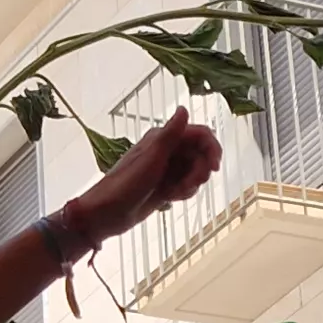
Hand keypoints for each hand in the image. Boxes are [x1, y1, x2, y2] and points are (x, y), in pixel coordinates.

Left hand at [70, 109, 220, 237]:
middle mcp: (167, 150)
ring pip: (196, 171)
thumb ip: (171, 133)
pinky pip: (187, 185)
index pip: (200, 134)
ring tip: (174, 193)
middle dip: (200, 170)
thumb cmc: (126, 183)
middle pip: (201, 154)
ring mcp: (167, 169)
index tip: (214, 167)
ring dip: (192, 183)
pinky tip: (171, 198)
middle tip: (190, 183)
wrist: (108, 214)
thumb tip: (184, 108)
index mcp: (163, 138)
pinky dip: (185, 192)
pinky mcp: (166, 186)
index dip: (212, 148)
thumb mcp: (152, 157)